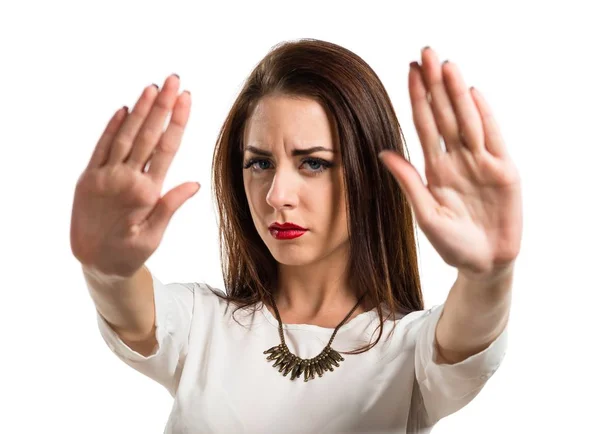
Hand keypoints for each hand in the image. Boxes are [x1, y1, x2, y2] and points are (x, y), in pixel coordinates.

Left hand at [70, 74, 198, 278]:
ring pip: (125, 135)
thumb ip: (171, 205)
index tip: (186, 98)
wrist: (93, 262)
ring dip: (139, 110)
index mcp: (145, 193)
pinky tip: (124, 109)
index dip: (177, 120)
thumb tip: (193, 183)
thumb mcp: (155, 235)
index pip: (166, 149)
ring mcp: (104, 176)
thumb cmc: (129, 252)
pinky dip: (112, 127)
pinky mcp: (88, 177)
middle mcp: (124, 179)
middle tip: (173, 80)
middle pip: (147, 134)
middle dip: (161, 105)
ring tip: (152, 87)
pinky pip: (101, 146)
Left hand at [379, 47, 522, 278]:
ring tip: (447, 65)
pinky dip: (485, 116)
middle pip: (445, 115)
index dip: (417, 98)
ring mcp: (481, 163)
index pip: (425, 125)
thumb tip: (383, 153)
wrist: (483, 264)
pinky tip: (473, 94)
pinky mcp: (504, 171)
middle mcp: (457, 160)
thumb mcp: (426, 214)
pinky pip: (493, 138)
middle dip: (435, 84)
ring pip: (467, 121)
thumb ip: (409, 183)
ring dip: (457, 93)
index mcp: (436, 169)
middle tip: (426, 52)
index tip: (408, 71)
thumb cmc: (453, 244)